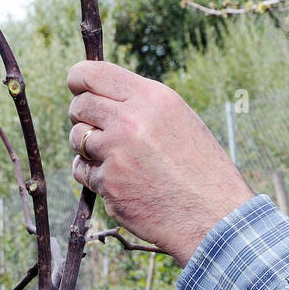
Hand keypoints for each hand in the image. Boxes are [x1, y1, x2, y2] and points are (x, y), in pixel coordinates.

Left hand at [67, 61, 253, 265]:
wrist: (212, 215)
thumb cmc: (200, 169)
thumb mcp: (179, 120)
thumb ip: (141, 106)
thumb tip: (102, 97)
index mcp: (151, 98)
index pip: (93, 74)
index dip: (78, 79)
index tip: (76, 87)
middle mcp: (130, 121)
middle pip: (79, 106)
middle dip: (81, 115)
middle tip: (94, 126)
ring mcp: (116, 154)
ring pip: (77, 139)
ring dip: (85, 147)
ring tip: (113, 157)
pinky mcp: (108, 185)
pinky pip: (82, 171)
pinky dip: (92, 175)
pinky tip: (116, 180)